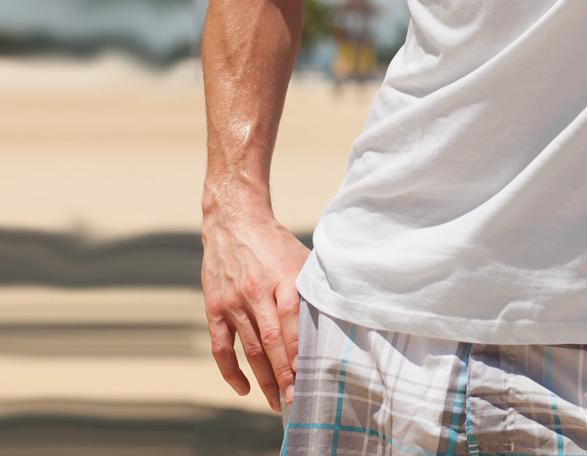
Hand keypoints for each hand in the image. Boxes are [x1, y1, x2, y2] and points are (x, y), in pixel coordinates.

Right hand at [201, 208, 310, 412]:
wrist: (234, 221)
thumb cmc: (274, 242)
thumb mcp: (299, 257)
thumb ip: (311, 286)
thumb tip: (333, 317)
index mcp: (282, 277)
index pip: (291, 319)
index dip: (299, 349)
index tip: (310, 374)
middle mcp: (256, 291)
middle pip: (270, 341)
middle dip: (284, 374)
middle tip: (295, 400)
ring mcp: (233, 301)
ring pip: (249, 349)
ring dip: (263, 379)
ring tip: (276, 402)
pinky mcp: (215, 307)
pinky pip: (221, 347)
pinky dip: (231, 372)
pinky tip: (244, 388)